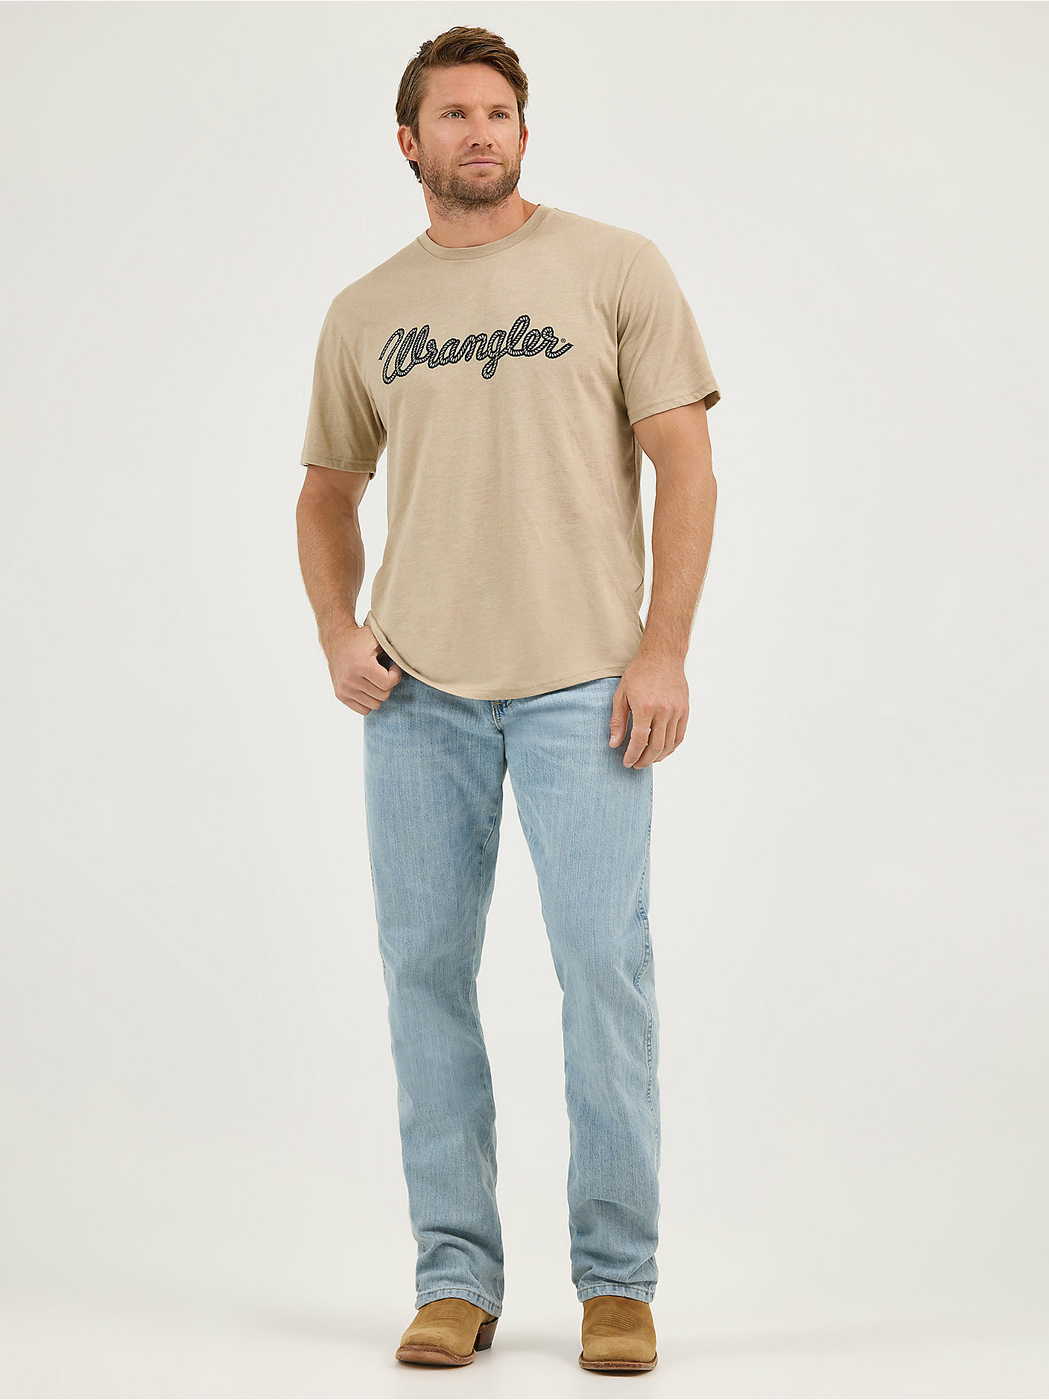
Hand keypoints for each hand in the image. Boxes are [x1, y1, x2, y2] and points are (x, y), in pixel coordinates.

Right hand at [322, 621, 401, 714]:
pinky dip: (369, 701)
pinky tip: (368, 687)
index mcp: (361, 665)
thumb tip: (413, 657)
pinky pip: (363, 710)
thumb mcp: (378, 638)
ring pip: (375, 705)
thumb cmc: (360, 639)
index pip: (388, 684)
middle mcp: (350, 679)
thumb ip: (394, 648)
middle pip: (383, 696)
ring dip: (379, 694)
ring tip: (375, 679)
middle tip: (384, 673)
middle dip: (388, 685)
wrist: (336, 639)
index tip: (393, 667)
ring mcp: (344, 688)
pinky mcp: (340, 695)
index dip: (396, 676)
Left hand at [609, 652, 688, 766]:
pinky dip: (671, 748)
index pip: (639, 741)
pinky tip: (662, 751)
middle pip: (655, 747)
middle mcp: (663, 711)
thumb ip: (617, 721)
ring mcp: (676, 711)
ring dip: (657, 757)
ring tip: (647, 760)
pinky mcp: (685, 710)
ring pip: (668, 744)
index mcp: (645, 707)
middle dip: (644, 761)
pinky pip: (679, 736)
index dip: (632, 755)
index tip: (626, 762)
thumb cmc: (639, 674)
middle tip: (636, 765)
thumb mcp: (621, 695)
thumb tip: (614, 744)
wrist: (662, 656)